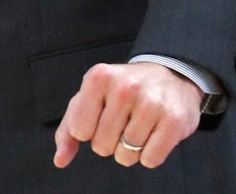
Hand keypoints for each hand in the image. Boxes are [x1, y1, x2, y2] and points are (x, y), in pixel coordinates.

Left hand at [53, 61, 201, 170]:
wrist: (170, 75)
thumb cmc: (122, 90)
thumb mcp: (90, 97)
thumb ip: (68, 129)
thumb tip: (60, 159)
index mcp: (99, 76)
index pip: (79, 130)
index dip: (88, 131)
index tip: (99, 117)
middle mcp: (125, 87)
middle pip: (102, 146)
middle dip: (109, 141)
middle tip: (121, 121)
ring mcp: (151, 103)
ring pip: (126, 155)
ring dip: (129, 150)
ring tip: (137, 127)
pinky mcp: (174, 121)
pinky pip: (150, 160)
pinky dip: (149, 155)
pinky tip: (153, 134)